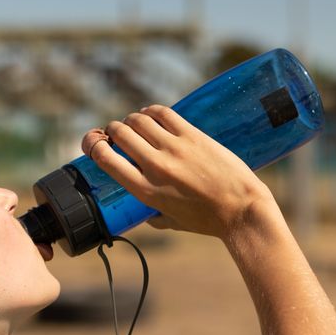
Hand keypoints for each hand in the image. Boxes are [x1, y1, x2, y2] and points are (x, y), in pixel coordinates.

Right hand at [81, 105, 277, 238]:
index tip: (95, 145)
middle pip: (120, 133)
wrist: (241, 209)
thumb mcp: (171, 223)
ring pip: (138, 119)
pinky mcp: (192, 135)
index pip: (106, 159)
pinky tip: (151, 116)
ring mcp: (174, 148)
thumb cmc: (207, 221)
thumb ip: (151, 216)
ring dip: (131, 120)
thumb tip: (142, 214)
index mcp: (145, 191)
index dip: (94, 146)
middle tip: (117, 134)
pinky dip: (151, 111)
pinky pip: (162, 113)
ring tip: (134, 125)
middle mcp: (155, 167)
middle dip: (113, 130)